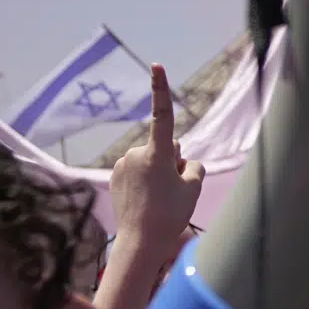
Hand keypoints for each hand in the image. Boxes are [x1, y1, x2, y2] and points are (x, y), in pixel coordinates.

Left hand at [105, 65, 203, 262]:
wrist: (140, 242)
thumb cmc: (170, 215)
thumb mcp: (193, 187)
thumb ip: (192, 165)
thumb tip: (179, 157)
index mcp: (157, 154)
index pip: (162, 115)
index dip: (160, 89)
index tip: (156, 66)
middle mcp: (135, 154)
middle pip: (165, 148)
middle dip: (172, 161)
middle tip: (173, 190)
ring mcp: (122, 165)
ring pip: (150, 159)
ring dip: (158, 172)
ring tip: (159, 198)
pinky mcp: (114, 177)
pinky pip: (136, 170)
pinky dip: (144, 180)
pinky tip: (146, 200)